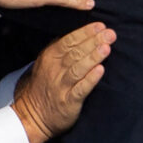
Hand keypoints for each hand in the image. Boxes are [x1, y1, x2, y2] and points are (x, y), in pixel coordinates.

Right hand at [12, 22, 116, 142]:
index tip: (101, 26)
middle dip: (94, 41)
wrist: (32, 115)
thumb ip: (60, 48)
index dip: (85, 32)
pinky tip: (100, 70)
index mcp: (50, 57)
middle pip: (75, 52)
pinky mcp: (68, 102)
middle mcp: (54, 70)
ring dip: (93, 57)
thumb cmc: (44, 85)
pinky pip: (80, 89)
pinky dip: (90, 79)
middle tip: (110, 34)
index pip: (69, 41)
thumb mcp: (46, 63)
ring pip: (78, 68)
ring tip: (106, 48)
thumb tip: (80, 32)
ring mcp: (61, 86)